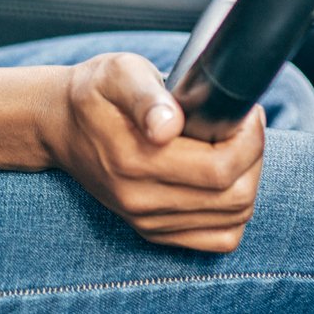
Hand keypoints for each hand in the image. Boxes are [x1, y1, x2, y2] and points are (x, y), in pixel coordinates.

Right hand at [40, 52, 266, 252]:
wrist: (60, 125)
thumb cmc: (94, 93)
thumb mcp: (117, 73)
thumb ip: (145, 96)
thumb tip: (168, 125)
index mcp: (134, 160)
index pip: (219, 168)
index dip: (248, 140)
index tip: (245, 111)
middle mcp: (140, 199)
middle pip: (234, 198)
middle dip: (253, 158)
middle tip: (244, 126)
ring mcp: (146, 220)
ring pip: (232, 220)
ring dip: (248, 183)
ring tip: (235, 148)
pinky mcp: (152, 231)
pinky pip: (217, 239)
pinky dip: (234, 214)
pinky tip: (223, 181)